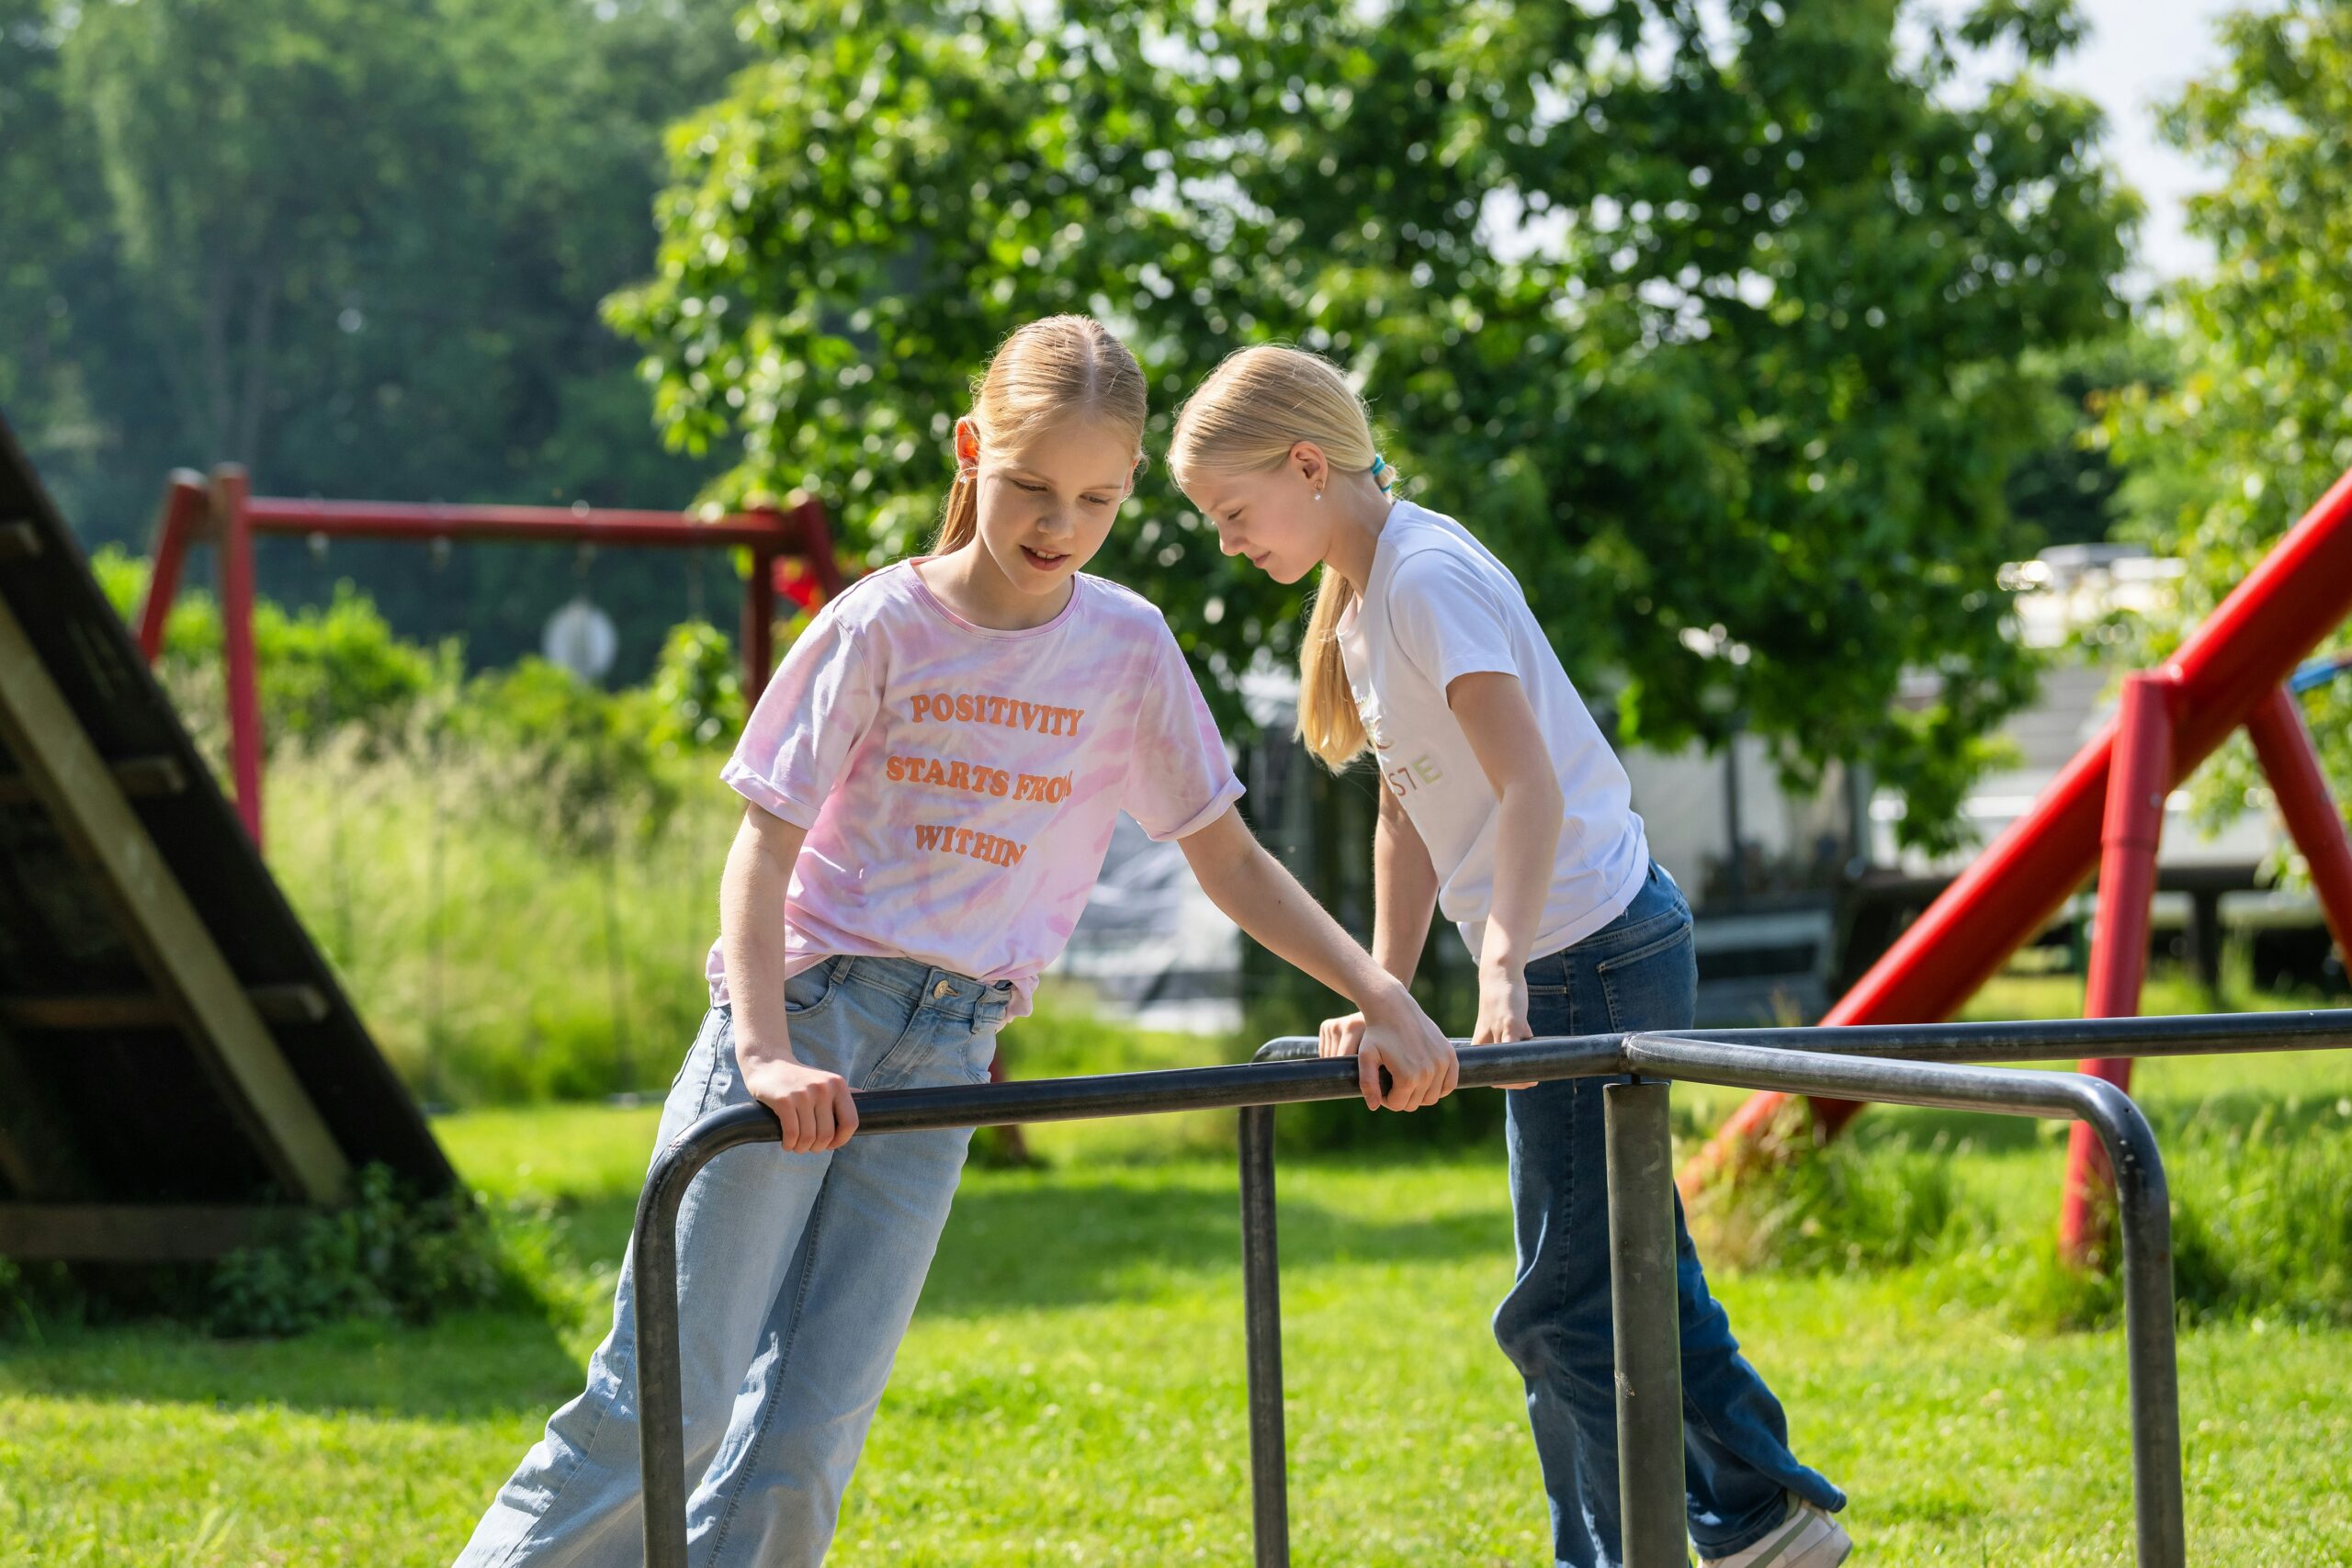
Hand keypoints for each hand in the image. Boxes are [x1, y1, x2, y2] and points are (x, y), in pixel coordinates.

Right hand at [739, 1042, 858, 1152]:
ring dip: (801, 1148)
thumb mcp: (825, 1081)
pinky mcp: (784, 1100)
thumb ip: (845, 1093)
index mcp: (838, 1085)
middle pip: (827, 1134)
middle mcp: (824, 1088)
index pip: (850, 1122)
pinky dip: (789, 1144)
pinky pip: (792, 1134)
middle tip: (808, 1146)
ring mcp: (804, 1094)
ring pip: (809, 1137)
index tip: (830, 1145)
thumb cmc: (799, 1078)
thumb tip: (869, 1101)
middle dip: (817, 1147)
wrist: (768, 1063)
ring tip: (796, 1146)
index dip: (842, 1140)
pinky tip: (787, 1144)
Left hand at [1322, 985, 1457, 1111]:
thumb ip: (1368, 1084)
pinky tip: (1425, 1079)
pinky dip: (1439, 1087)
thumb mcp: (1366, 1057)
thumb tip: (1374, 1107)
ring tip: (1406, 1079)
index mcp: (1408, 1077)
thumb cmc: (1377, 1033)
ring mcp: (1442, 1063)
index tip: (1381, 1085)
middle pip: (1415, 1103)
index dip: (1387, 1098)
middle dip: (1402, 1097)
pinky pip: (1449, 1085)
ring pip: (1432, 1097)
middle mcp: (1428, 1072)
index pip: (1398, 1105)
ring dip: (1419, 1093)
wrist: (1395, 1008)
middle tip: (1392, 1081)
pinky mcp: (1450, 1055)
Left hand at [1473, 966, 1535, 1088]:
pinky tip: (1532, 1062)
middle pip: (1496, 1069)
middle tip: (1528, 1083)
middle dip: (1512, 1082)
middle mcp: (1487, 1039)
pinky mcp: (1510, 1021)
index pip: (1487, 1069)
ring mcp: (1498, 1030)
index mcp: (1481, 1042)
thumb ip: (1513, 1037)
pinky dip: (1521, 1055)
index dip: (1502, 1081)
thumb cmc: (1501, 1000)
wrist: (1498, 975)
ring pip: (1505, 1061)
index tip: (1518, 1082)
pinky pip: (1513, 1044)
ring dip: (1518, 1076)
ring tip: (1532, 1079)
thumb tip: (1527, 1050)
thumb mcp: (1501, 1022)